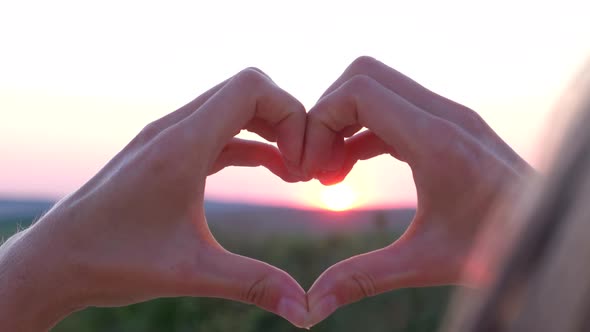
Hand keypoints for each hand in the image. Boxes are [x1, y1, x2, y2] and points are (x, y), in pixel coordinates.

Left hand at [0, 68, 309, 329]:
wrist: (55, 260)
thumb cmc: (112, 261)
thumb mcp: (191, 272)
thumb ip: (254, 284)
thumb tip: (306, 310)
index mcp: (182, 146)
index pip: (251, 88)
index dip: (290, 114)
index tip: (301, 162)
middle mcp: (174, 130)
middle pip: (248, 91)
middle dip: (287, 121)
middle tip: (305, 167)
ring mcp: (168, 138)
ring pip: (233, 108)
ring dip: (269, 131)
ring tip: (294, 170)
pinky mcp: (166, 153)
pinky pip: (220, 131)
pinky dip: (251, 143)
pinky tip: (272, 170)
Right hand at [302, 56, 531, 325]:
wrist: (547, 238)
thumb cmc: (498, 251)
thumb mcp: (424, 264)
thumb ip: (362, 278)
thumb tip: (311, 306)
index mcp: (436, 141)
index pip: (359, 91)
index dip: (320, 121)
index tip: (310, 166)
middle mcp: (445, 116)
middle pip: (364, 76)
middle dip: (327, 116)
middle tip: (316, 165)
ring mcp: (450, 117)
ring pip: (378, 89)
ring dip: (345, 124)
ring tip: (330, 174)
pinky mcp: (450, 127)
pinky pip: (393, 111)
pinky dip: (363, 132)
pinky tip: (349, 168)